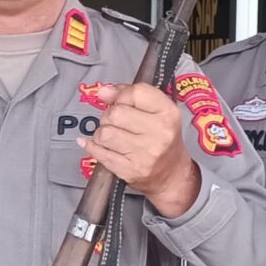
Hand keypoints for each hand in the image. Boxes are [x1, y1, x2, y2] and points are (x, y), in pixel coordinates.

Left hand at [83, 82, 200, 216]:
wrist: (171, 174)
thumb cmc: (162, 139)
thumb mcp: (157, 111)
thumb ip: (130, 94)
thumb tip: (104, 91)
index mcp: (168, 113)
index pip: (135, 92)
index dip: (122, 95)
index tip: (121, 101)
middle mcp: (159, 132)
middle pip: (115, 113)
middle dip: (110, 115)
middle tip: (117, 122)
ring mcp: (144, 153)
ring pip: (104, 133)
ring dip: (102, 133)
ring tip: (112, 136)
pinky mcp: (130, 170)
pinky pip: (99, 152)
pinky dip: (94, 147)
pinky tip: (100, 145)